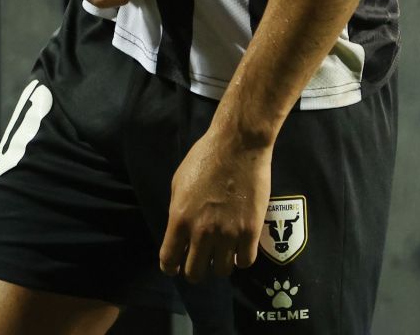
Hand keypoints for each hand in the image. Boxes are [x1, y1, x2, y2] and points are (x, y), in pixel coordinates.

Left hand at [158, 126, 272, 282]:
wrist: (238, 145)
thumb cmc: (204, 158)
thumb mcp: (178, 183)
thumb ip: (177, 212)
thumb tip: (179, 233)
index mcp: (179, 219)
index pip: (169, 261)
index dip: (171, 268)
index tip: (175, 267)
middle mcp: (201, 232)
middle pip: (195, 273)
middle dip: (194, 270)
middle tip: (200, 260)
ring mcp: (228, 234)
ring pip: (222, 271)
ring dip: (219, 264)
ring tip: (221, 252)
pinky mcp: (250, 232)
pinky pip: (245, 262)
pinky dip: (241, 258)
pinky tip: (239, 248)